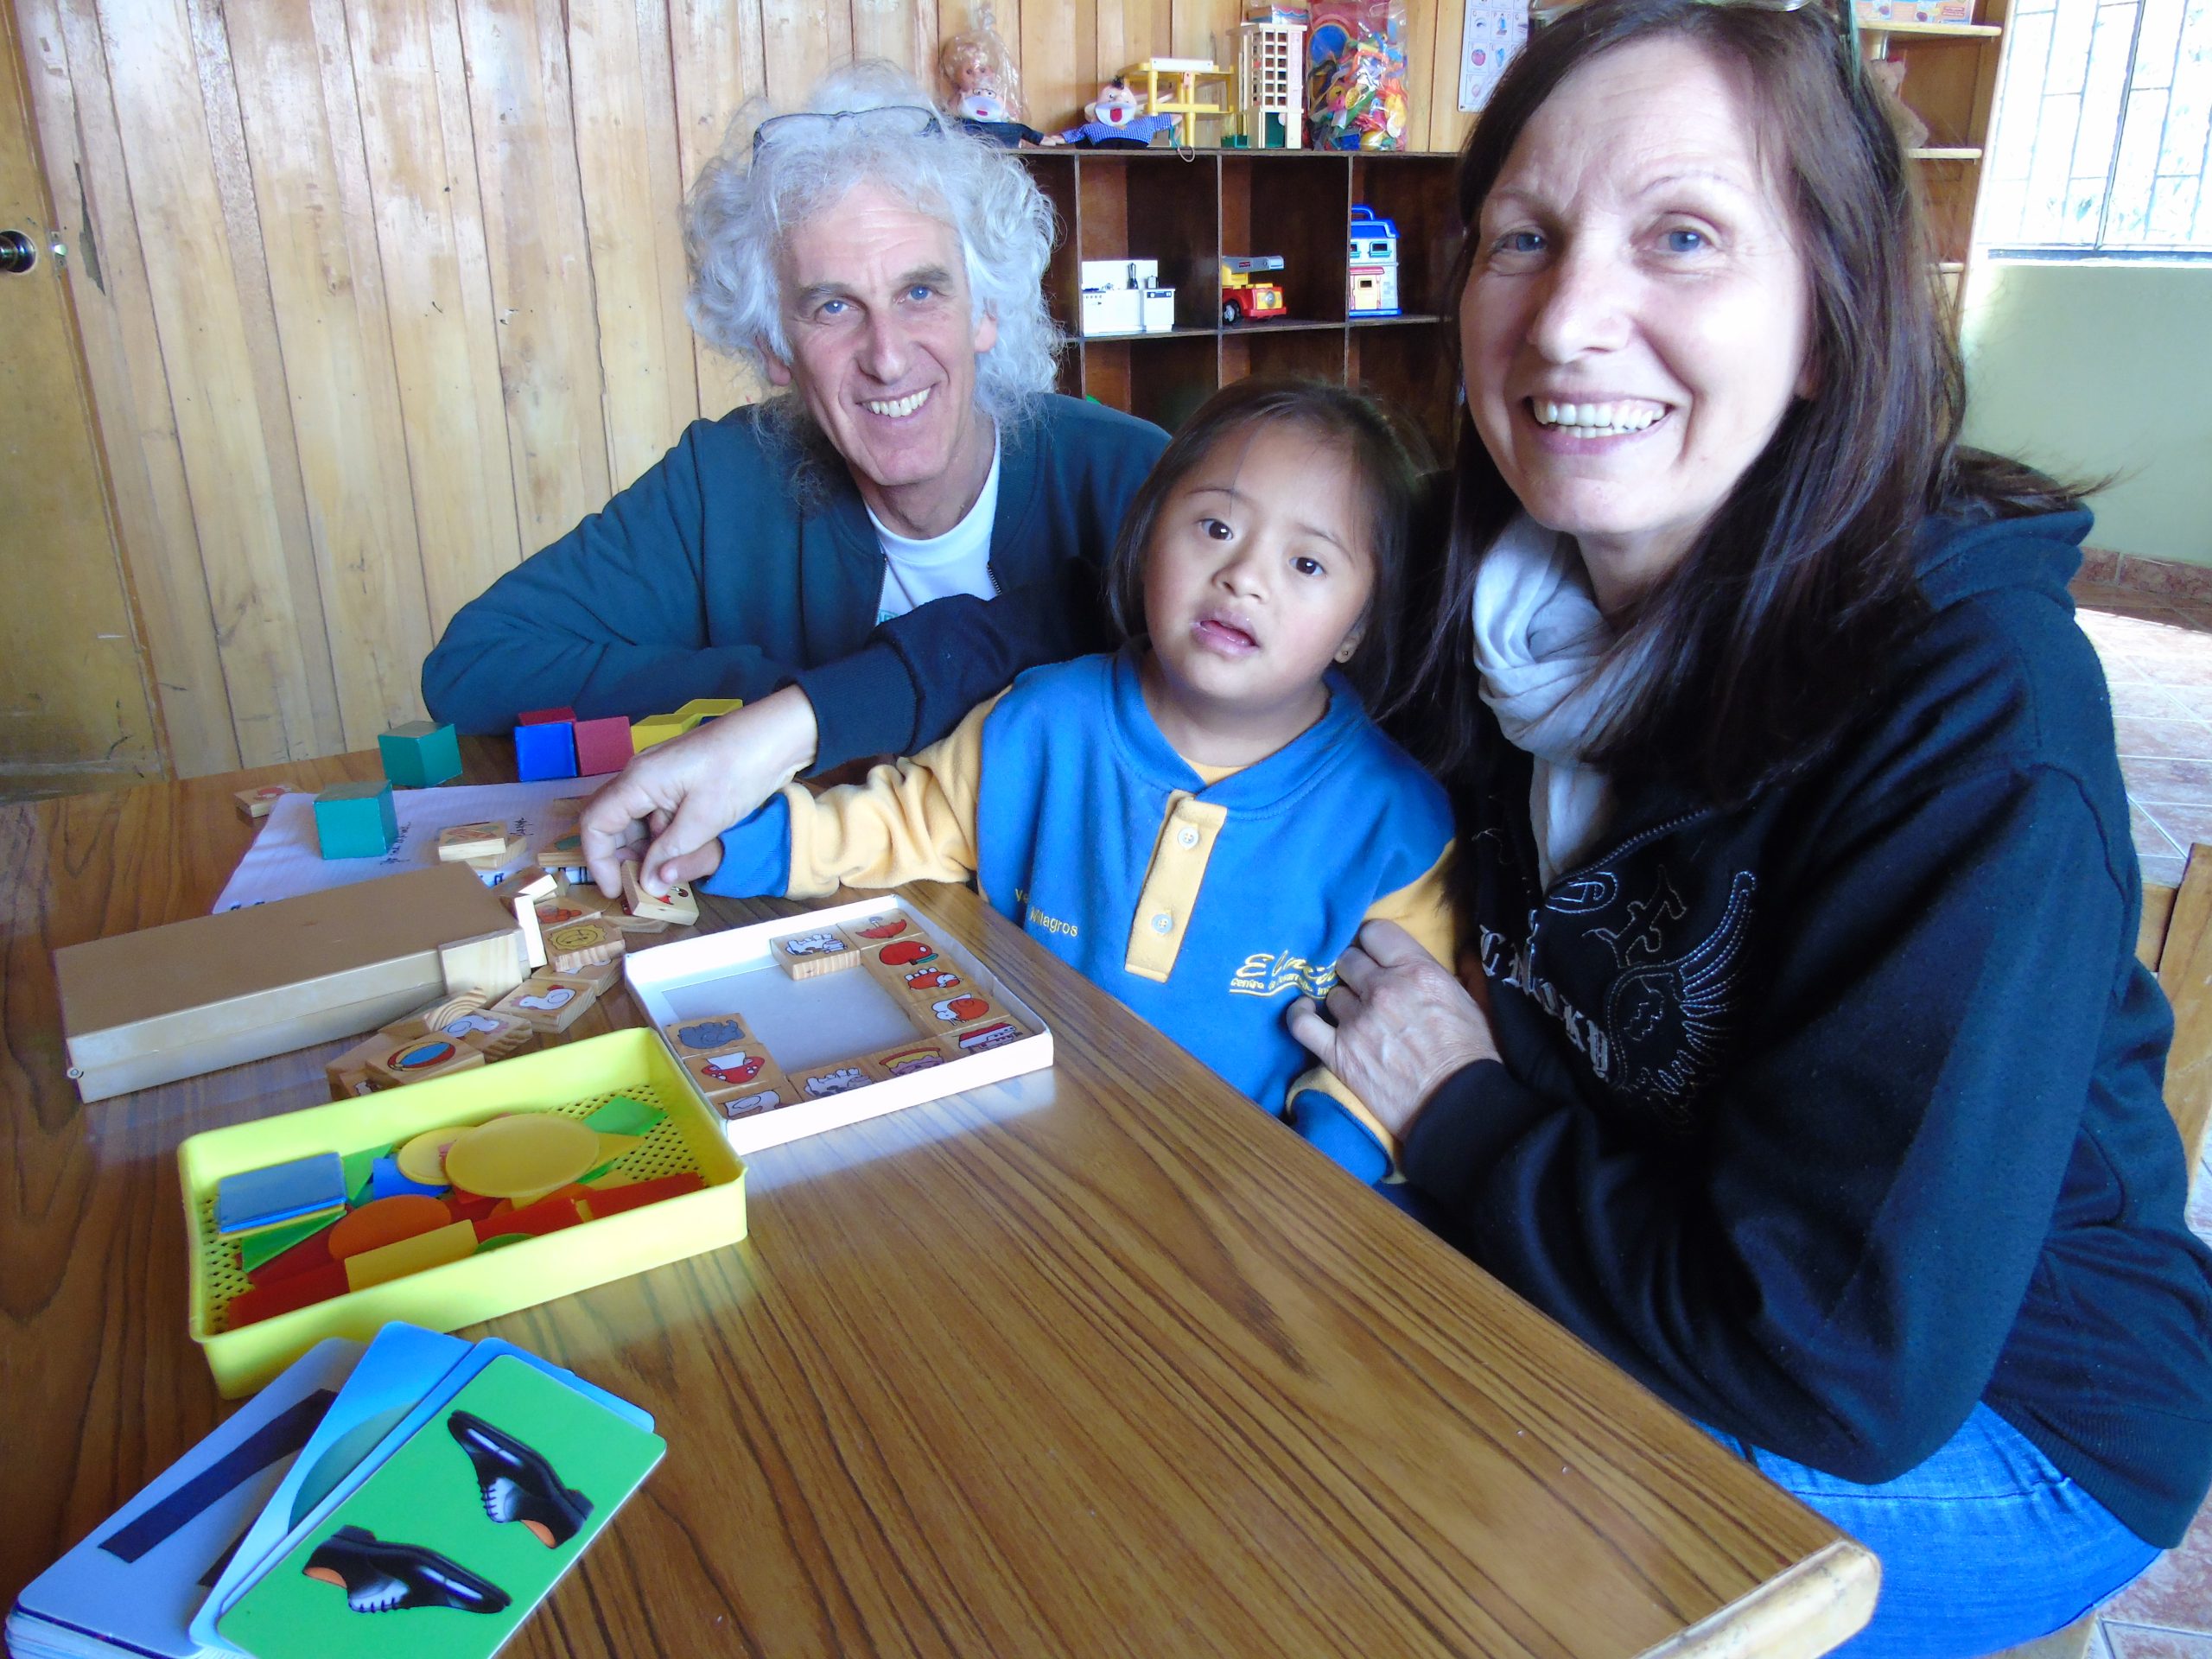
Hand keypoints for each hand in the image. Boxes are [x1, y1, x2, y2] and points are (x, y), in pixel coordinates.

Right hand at [580, 686, 818, 897]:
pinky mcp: (677, 779)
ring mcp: (658, 775)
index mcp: (638, 780)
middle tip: (644, 886)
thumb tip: (649, 884)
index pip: (595, 823)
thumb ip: (672, 853)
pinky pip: (657, 812)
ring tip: (668, 873)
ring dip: (645, 849)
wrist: (777, 734)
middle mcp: (640, 775)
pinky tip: (683, 852)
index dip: (598, 861)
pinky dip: (663, 835)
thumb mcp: (705, 820)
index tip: (616, 889)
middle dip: (621, 857)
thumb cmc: (740, 770)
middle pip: (611, 821)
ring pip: (635, 819)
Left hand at [1286, 919, 1500, 1140]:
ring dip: (1341, 1000)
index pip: (1375, 932)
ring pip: (1331, 991)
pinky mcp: (1338, 1053)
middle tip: (1366, 987)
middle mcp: (1382, 989)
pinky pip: (1301, 1023)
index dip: (1372, 942)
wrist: (1457, 1107)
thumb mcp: (1474, 1002)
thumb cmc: (1472, 1056)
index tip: (1375, 954)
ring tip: (1356, 1016)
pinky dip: (1299, 1015)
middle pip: (1348, 959)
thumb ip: (1461, 971)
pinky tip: (1306, 1012)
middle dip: (1356, 971)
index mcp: (1417, 970)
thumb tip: (1461, 949)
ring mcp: (1356, 1020)